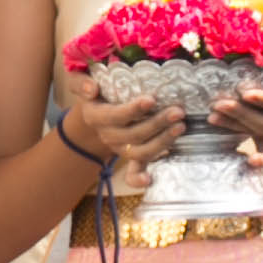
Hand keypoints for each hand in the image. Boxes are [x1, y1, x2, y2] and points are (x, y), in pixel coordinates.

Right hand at [57, 80, 178, 210]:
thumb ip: (82, 82)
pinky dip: (139, 179)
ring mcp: (120, 149)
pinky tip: (149, 180)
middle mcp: (107, 136)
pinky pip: (132, 174)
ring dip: (162, 142)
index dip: (133, 110)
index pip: (115, 116)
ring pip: (141, 152)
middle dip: (158, 123)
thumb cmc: (96, 92)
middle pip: (134, 135)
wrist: (96, 112)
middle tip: (178, 112)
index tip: (152, 99)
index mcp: (96, 117)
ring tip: (180, 127)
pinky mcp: (130, 157)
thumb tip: (92, 89)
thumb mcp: (81, 83)